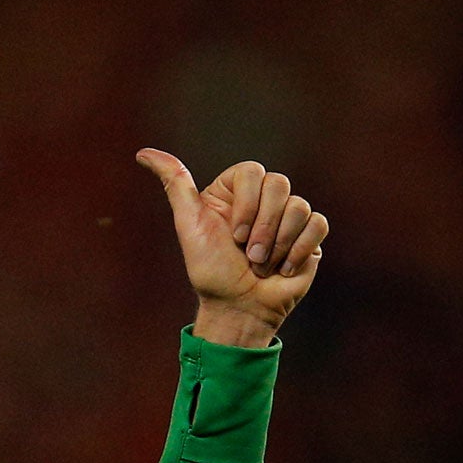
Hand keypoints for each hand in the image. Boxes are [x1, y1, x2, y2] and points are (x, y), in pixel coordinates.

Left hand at [134, 151, 327, 346]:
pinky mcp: (309, 236)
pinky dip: (299, 250)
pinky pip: (318, 224)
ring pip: (299, 206)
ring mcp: (288, 217)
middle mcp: (262, 200)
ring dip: (278, 245)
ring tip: (262, 267)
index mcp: (235, 192)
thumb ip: (174, 183)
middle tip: (248, 256)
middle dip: (262, 227)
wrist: (238, 309)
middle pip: (279, 184)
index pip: (252, 171)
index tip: (232, 235)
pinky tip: (284, 269)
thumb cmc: (211, 271)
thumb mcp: (188, 224)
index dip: (246, 204)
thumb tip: (144, 153)